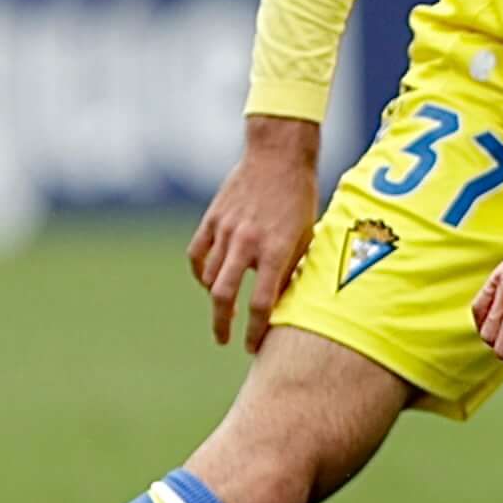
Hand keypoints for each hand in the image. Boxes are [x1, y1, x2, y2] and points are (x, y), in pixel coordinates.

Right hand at [188, 116, 321, 349]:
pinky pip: (197, 254)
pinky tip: (208, 279)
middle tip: (224, 339)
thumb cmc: (300, 199)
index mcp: (276, 250)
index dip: (256, 332)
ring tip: (224, 307)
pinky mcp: (212, 219)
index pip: (261, 304)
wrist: (278, 155)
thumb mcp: (305, 237)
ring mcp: (226, 230)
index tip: (253, 347)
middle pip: (224, 296)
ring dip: (215, 297)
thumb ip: (291, 270)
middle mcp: (247, 243)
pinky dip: (200, 271)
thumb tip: (280, 306)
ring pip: (208, 277)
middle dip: (222, 324)